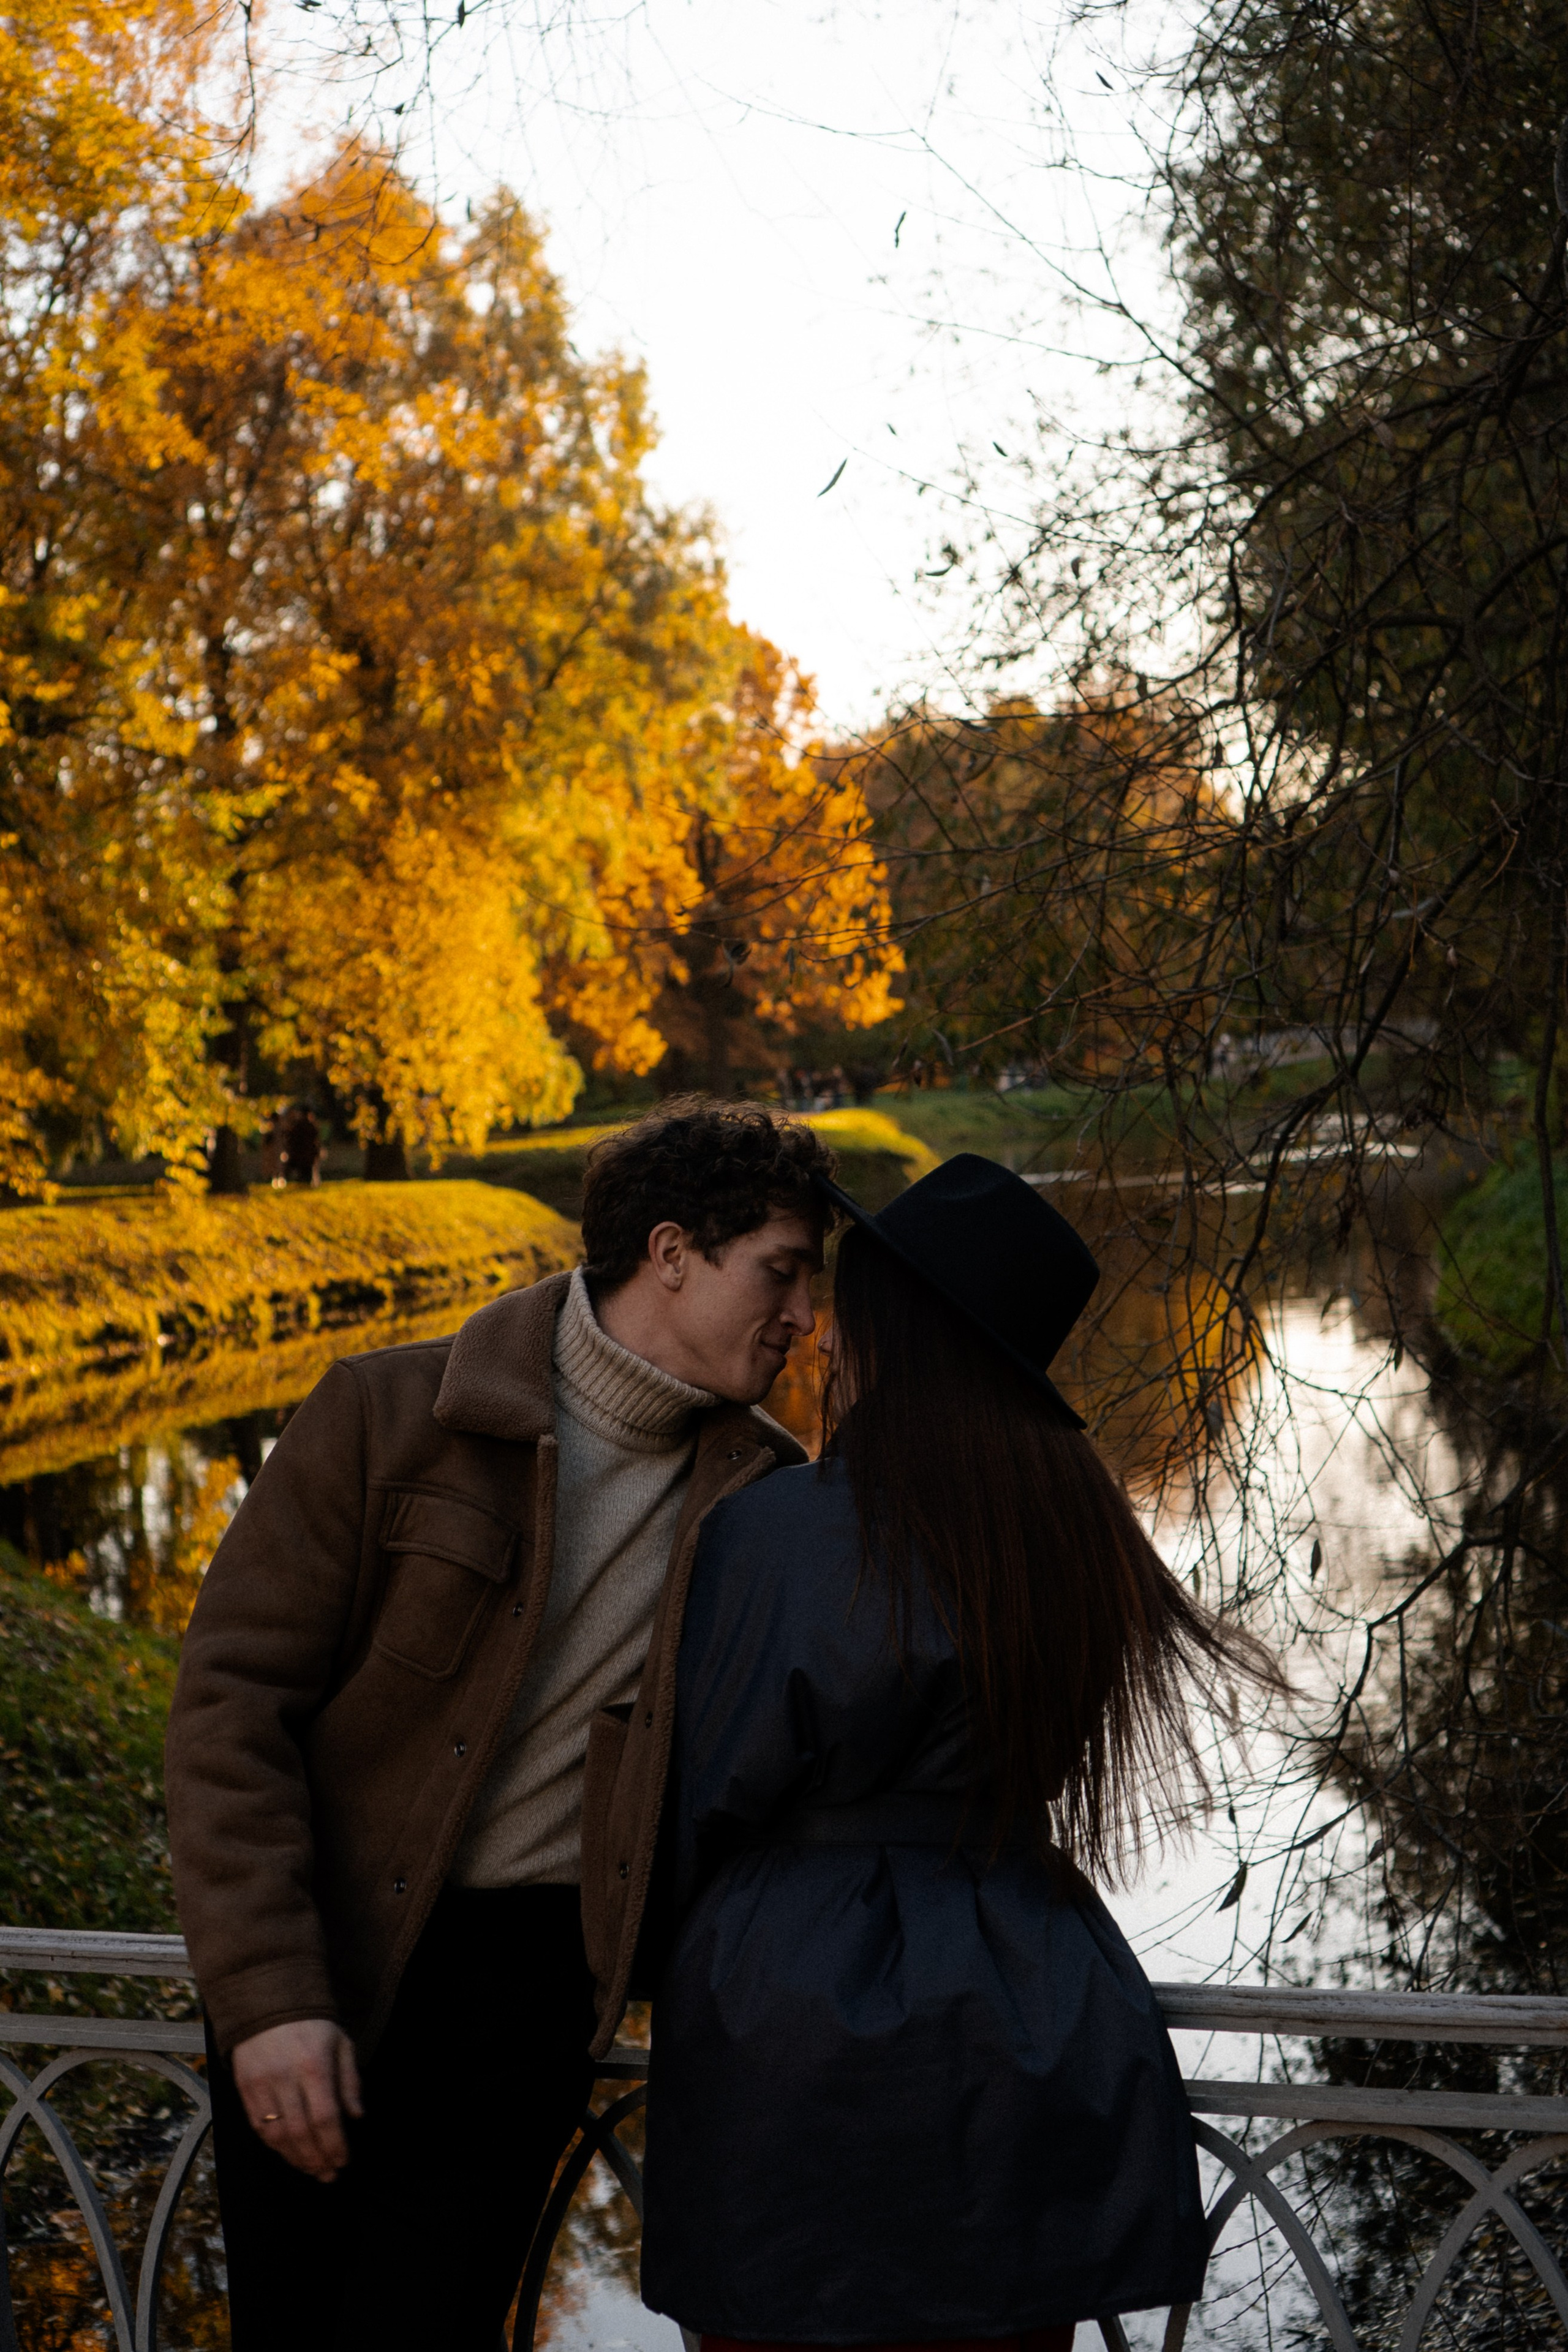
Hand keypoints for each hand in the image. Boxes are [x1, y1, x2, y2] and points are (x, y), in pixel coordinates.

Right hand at [231, 2018, 362, 2181]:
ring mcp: (261, 2084)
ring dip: (295, 2159)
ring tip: (311, 2169)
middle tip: (329, 2175)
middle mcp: (286, 2077)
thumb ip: (350, 2081)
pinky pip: (258, 2127)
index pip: (325, 2117)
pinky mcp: (244, 2088)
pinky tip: (288, 2154)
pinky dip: (274, 2146)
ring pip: (277, 2135)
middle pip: (300, 2132)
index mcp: (314, 2065)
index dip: (334, 2145)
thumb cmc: (312, 2024)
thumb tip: (356, 2117)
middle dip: (316, 2159)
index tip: (343, 2161)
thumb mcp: (341, 2042)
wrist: (267, 2002)